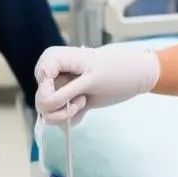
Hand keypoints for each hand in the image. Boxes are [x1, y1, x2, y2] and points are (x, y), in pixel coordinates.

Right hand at [34, 44, 160, 124]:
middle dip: (58, 106)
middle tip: (81, 100)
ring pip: (47, 112)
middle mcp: (54, 74)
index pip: (40, 79)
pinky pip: (59, 117)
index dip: (49, 92)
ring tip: (83, 103)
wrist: (137, 75)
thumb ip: (65, 92)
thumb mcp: (92, 81)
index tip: (70, 94)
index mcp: (56, 58)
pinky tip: (84, 110)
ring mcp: (60, 88)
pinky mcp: (69, 102)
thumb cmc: (118, 71)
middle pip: (40, 98)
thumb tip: (44, 105)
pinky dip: (71, 118)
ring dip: (64, 114)